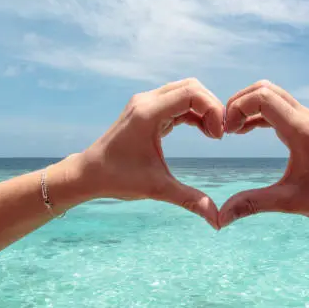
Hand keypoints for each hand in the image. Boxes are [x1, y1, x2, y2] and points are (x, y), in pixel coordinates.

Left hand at [75, 78, 223, 228]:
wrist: (88, 174)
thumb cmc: (117, 179)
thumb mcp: (157, 189)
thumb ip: (190, 200)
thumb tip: (217, 221)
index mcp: (148, 113)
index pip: (191, 93)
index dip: (212, 109)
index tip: (218, 136)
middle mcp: (146, 101)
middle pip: (191, 86)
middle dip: (211, 107)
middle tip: (219, 134)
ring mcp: (146, 103)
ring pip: (185, 91)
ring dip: (204, 108)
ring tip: (213, 134)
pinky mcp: (147, 110)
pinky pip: (177, 102)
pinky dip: (194, 113)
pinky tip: (203, 131)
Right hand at [219, 80, 308, 226]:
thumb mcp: (291, 202)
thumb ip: (253, 204)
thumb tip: (221, 217)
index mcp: (300, 130)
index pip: (262, 97)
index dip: (237, 107)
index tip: (227, 132)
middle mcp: (305, 118)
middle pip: (264, 88)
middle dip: (238, 102)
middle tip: (225, 128)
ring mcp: (308, 120)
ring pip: (271, 95)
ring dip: (248, 106)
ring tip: (232, 130)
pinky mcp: (308, 127)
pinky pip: (278, 108)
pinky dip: (258, 113)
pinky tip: (246, 131)